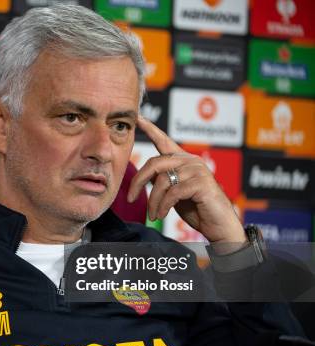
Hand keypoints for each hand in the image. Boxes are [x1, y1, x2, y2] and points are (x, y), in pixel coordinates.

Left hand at [127, 116, 245, 244]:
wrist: (218, 225)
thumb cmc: (196, 208)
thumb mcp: (173, 192)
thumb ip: (162, 180)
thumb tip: (143, 176)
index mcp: (183, 161)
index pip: (164, 141)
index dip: (150, 129)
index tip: (138, 118)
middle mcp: (190, 160)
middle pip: (154, 164)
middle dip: (138, 182)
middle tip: (130, 198)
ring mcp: (197, 170)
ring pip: (161, 181)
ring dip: (153, 201)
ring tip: (153, 215)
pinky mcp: (201, 182)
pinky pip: (172, 192)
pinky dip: (163, 206)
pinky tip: (161, 215)